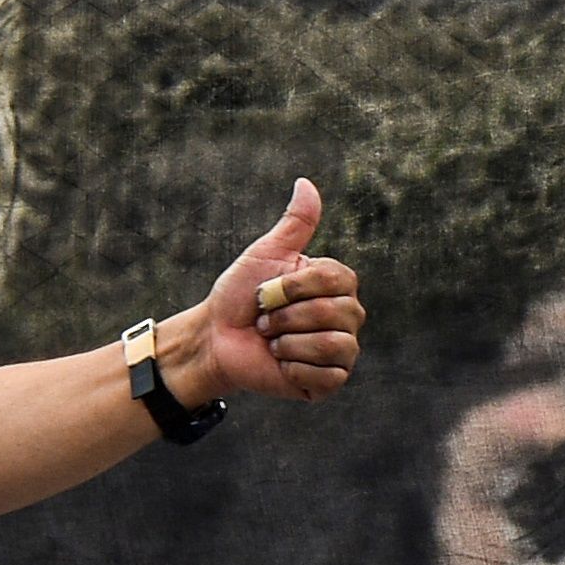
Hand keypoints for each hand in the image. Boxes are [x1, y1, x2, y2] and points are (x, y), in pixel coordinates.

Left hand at [167, 177, 364, 405]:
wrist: (216, 339)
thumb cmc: (240, 296)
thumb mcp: (264, 254)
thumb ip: (294, 223)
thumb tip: (306, 183)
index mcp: (337, 285)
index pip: (336, 279)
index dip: (294, 287)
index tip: (266, 292)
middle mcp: (347, 316)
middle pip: (335, 313)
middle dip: (286, 317)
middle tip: (264, 321)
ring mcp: (341, 350)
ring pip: (332, 344)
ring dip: (288, 343)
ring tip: (272, 342)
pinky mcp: (330, 381)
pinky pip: (328, 374)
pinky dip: (294, 368)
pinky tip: (281, 365)